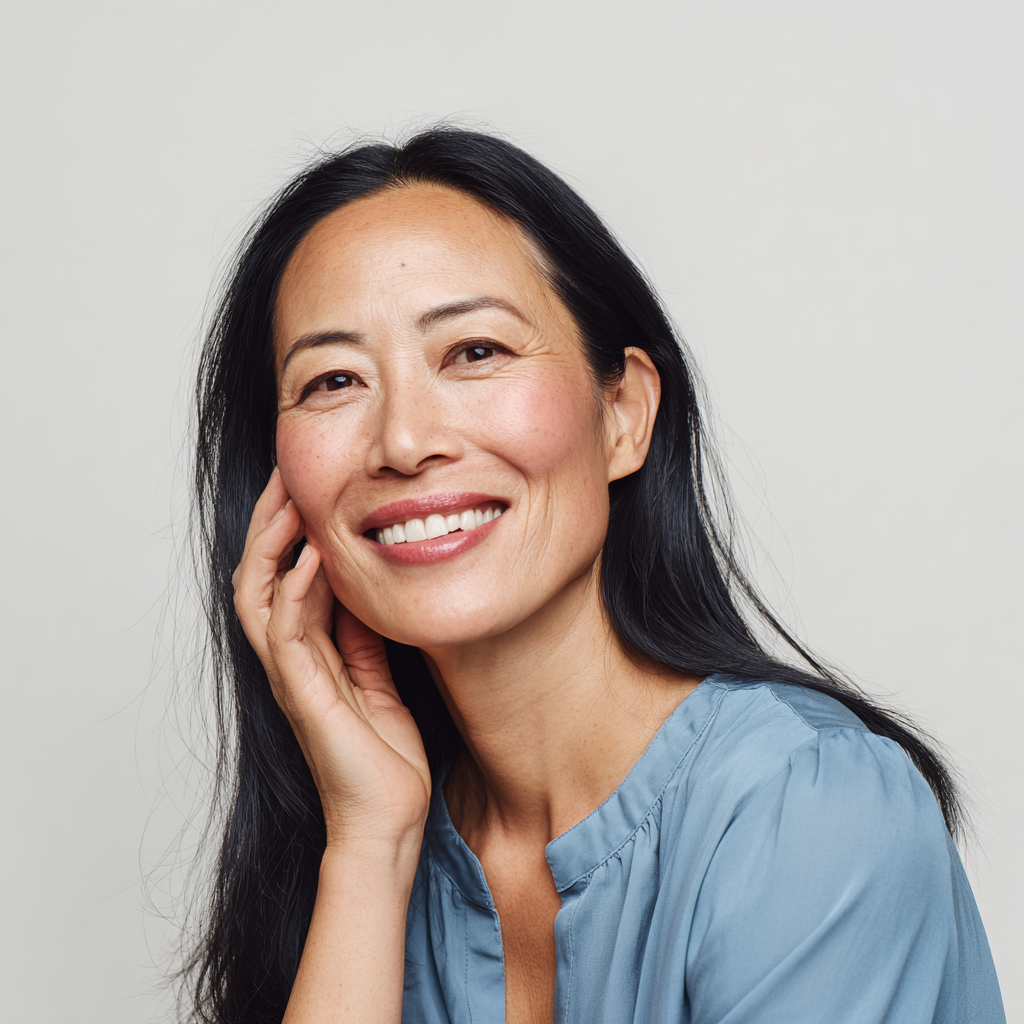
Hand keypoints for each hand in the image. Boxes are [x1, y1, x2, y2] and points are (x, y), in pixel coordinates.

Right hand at [232, 468, 430, 848]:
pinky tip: (313, 555)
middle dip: (270, 523)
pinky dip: (296, 589)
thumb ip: (361, 635)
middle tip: (288, 476)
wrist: (387, 819)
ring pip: (258, 594)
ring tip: (291, 500)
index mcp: (308, 651)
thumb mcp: (378, 676)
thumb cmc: (383, 754)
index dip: (288, 530)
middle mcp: (289, 658)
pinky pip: (287, 631)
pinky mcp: (303, 694)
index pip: (283, 575)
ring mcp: (290, 675)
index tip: (308, 486)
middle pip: (259, 574)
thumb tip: (360, 589)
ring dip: (272, 543)